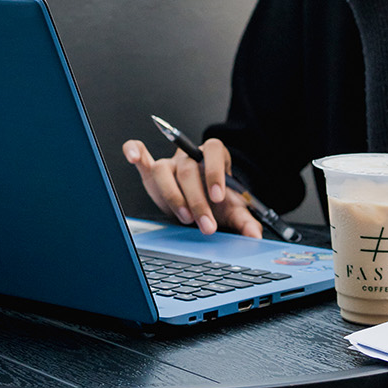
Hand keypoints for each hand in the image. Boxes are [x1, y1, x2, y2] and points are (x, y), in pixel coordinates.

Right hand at [121, 136, 262, 237]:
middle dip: (198, 201)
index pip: (213, 151)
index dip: (215, 172)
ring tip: (184, 217)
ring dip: (173, 196)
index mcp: (213, 156)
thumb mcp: (232, 209)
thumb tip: (254, 235)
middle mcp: (189, 156)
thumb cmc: (216, 201)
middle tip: (206, 226)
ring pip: (164, 171)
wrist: (203, 200)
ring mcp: (170, 163)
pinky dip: (134, 152)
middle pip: (189, 170)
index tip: (218, 196)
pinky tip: (133, 157)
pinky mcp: (151, 170)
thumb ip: (245, 220)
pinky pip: (141, 155)